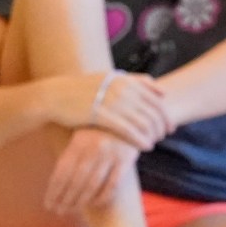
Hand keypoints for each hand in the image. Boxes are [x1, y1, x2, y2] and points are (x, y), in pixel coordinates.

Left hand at [45, 127, 139, 213]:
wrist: (130, 116)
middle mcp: (93, 148)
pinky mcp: (126, 160)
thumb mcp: (83, 135)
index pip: (62, 171)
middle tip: (58, 211)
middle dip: (65, 198)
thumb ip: (72, 154)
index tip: (48, 204)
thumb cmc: (101, 129)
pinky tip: (94, 204)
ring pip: (92, 184)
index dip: (54, 190)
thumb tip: (56, 181)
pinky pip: (112, 184)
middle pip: (75, 180)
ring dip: (81, 201)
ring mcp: (110, 154)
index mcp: (78, 141)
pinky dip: (102, 196)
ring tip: (71, 210)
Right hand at [51, 70, 170, 146]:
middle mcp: (121, 89)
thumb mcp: (111, 79)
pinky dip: (141, 140)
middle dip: (162, 126)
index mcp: (125, 80)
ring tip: (154, 142)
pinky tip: (146, 147)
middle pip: (153, 111)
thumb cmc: (84, 89)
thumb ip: (137, 82)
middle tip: (164, 136)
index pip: (156, 99)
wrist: (55, 96)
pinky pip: (129, 130)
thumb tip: (163, 91)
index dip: (166, 114)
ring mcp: (111, 101)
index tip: (170, 126)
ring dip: (153, 135)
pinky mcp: (102, 115)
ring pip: (143, 122)